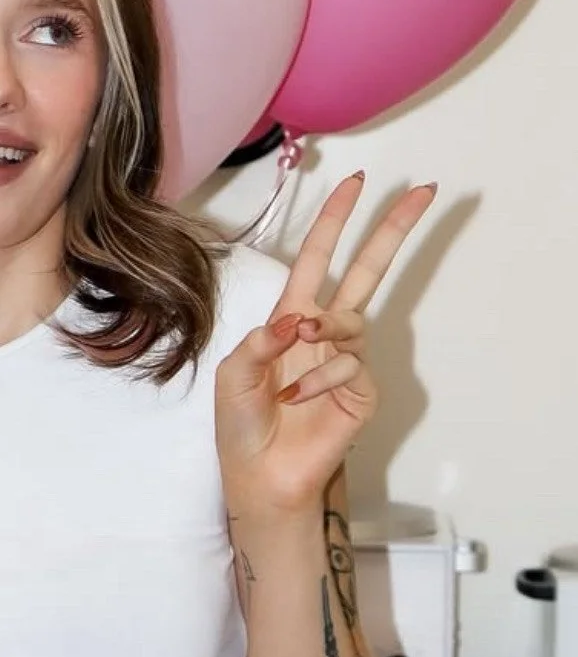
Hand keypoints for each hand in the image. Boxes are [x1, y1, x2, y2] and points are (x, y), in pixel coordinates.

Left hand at [214, 172, 437, 519]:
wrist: (258, 475)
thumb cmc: (242, 423)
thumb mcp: (234, 373)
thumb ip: (259, 340)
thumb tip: (296, 319)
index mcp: (292, 316)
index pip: (319, 257)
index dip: (335, 220)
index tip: (355, 182)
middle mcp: (324, 332)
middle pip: (368, 270)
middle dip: (392, 231)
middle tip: (422, 192)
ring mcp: (346, 360)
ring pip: (351, 320)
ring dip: (325, 328)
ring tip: (300, 344)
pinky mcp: (361, 391)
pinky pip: (348, 367)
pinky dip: (319, 379)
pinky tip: (296, 397)